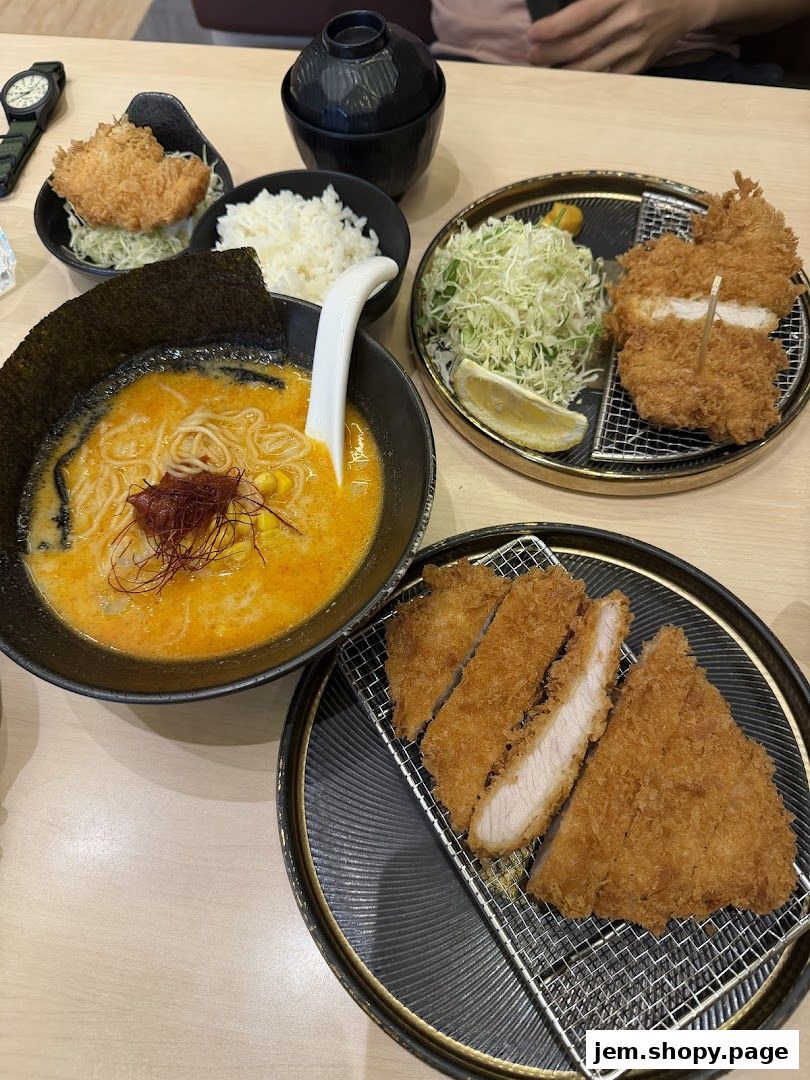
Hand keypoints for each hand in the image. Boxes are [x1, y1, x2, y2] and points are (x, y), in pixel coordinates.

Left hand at [527, 0, 711, 73]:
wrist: (691, 2)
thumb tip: (565, 9)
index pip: (582, 15)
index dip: (554, 27)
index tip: (533, 34)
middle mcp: (630, 22)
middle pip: (581, 45)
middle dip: (551, 53)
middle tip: (532, 55)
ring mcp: (636, 47)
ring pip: (591, 67)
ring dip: (562, 72)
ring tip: (543, 69)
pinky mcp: (640, 64)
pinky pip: (607, 78)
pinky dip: (585, 82)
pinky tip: (567, 80)